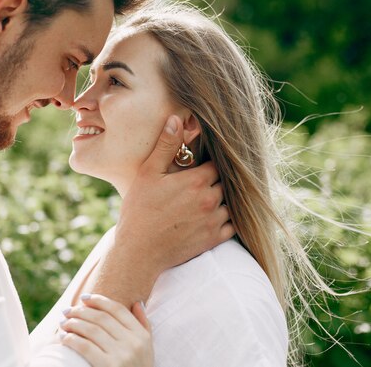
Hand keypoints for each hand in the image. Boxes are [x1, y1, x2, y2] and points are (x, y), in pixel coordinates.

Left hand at [61, 294, 151, 366]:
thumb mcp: (148, 349)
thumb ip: (144, 325)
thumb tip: (137, 302)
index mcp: (142, 336)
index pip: (117, 309)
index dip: (99, 300)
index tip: (84, 298)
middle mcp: (132, 343)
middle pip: (101, 317)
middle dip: (81, 311)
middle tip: (67, 310)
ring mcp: (121, 355)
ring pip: (91, 329)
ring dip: (73, 323)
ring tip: (62, 322)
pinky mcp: (107, 366)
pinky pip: (84, 346)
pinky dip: (71, 339)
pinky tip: (63, 337)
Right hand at [93, 115, 234, 305]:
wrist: (139, 251)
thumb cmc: (139, 210)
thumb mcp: (148, 173)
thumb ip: (166, 145)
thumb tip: (176, 119)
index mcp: (197, 180)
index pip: (217, 163)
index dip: (209, 162)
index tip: (200, 165)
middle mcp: (211, 199)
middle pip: (224, 182)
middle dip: (214, 180)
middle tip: (199, 182)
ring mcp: (215, 220)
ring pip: (230, 203)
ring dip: (221, 200)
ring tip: (204, 200)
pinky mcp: (214, 239)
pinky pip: (232, 225)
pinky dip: (226, 220)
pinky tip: (211, 217)